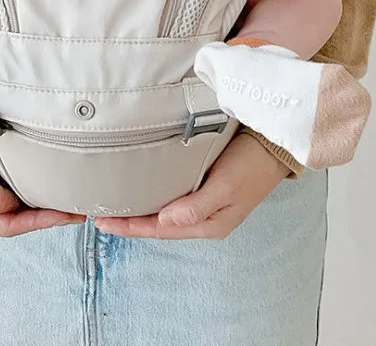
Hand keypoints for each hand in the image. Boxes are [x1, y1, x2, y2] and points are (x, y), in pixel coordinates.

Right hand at [0, 122, 84, 236]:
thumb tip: (14, 208)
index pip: (8, 226)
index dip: (39, 223)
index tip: (65, 216)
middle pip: (13, 217)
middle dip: (43, 215)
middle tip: (73, 210)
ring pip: (15, 202)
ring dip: (38, 201)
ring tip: (65, 200)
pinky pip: (12, 183)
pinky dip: (30, 184)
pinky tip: (46, 183)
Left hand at [94, 132, 292, 239]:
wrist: (275, 146)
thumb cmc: (252, 164)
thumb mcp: (226, 185)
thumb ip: (197, 205)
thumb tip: (165, 220)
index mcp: (208, 224)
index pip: (160, 230)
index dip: (130, 227)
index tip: (103, 222)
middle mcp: (204, 218)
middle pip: (158, 225)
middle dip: (131, 222)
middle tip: (100, 214)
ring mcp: (205, 203)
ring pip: (164, 212)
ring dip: (141, 210)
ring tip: (115, 204)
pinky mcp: (206, 186)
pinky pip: (173, 197)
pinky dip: (155, 196)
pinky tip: (143, 189)